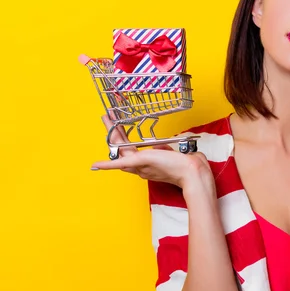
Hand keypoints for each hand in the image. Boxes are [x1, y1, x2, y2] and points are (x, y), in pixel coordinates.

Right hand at [91, 113, 213, 190]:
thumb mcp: (175, 154)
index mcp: (149, 164)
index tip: (120, 127)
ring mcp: (140, 165)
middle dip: (113, 131)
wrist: (194, 173)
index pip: (131, 150)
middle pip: (122, 148)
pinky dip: (107, 164)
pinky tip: (95, 165)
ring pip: (120, 148)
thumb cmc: (189, 165)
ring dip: (111, 132)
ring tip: (106, 117)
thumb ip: (164, 150)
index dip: (123, 138)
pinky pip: (120, 164)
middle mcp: (142, 166)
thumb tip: (158, 147)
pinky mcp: (141, 162)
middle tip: (107, 117)